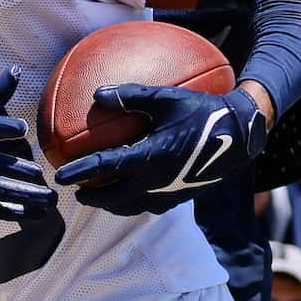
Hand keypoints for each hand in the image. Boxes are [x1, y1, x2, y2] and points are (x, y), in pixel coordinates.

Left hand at [53, 83, 265, 215]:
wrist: (241, 137)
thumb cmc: (204, 111)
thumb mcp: (167, 98)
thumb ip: (131, 96)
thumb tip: (98, 94)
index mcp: (149, 158)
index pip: (103, 168)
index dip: (78, 172)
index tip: (59, 175)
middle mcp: (156, 182)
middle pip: (113, 198)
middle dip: (91, 196)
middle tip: (75, 190)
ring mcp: (169, 194)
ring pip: (131, 206)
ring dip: (112, 203)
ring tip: (100, 196)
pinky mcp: (181, 198)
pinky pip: (150, 205)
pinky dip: (133, 202)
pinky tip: (133, 192)